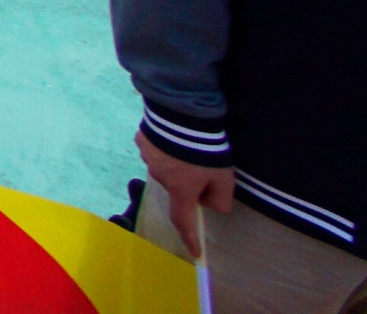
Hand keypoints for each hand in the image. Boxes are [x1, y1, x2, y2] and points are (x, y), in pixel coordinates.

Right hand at [143, 140, 236, 256]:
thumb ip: (220, 198)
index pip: (184, 221)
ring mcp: (148, 158)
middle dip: (189, 184)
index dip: (190, 237)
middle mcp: (160, 177)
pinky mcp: (142, 140)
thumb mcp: (224, 178)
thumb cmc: (204, 151)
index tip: (195, 252)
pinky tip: (175, 137)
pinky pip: (156, 150)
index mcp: (180, 189)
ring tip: (189, 148)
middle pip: (177, 187)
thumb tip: (210, 203)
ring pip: (166, 168)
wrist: (181, 114)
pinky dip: (166, 148)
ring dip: (177, 164)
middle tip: (205, 168)